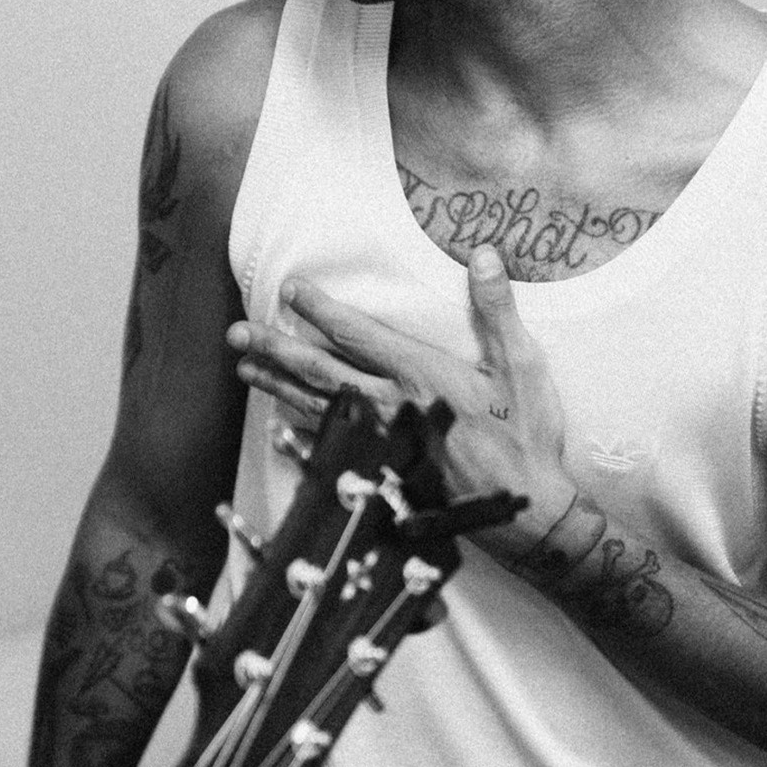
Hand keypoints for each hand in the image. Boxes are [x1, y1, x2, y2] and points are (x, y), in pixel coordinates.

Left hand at [228, 251, 573, 548]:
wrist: (528, 512)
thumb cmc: (527, 436)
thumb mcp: (522, 364)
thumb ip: (497, 308)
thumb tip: (483, 253)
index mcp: (422, 375)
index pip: (359, 334)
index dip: (321, 310)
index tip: (290, 290)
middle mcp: (392, 408)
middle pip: (322, 372)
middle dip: (277, 349)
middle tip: (238, 333)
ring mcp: (384, 444)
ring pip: (319, 410)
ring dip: (279, 387)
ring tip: (245, 369)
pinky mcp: (385, 471)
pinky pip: (332, 451)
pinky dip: (301, 437)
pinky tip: (278, 428)